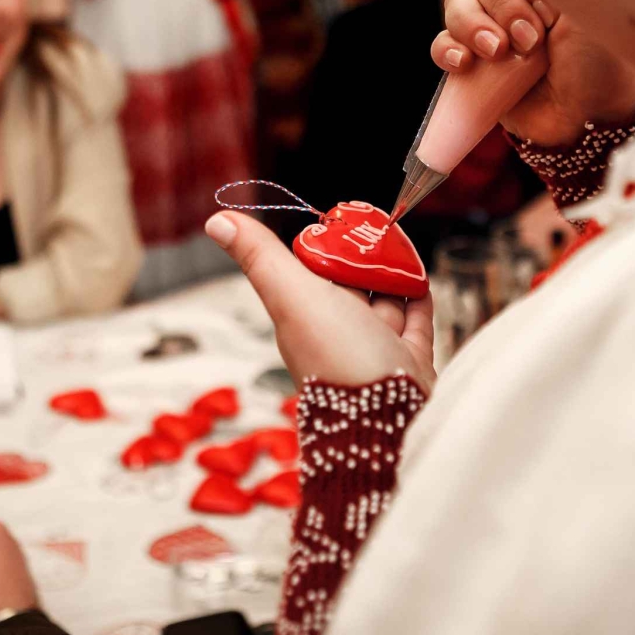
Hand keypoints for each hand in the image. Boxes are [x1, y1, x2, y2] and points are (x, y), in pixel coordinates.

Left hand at [204, 212, 435, 391]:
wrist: (387, 418)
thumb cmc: (337, 356)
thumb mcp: (292, 295)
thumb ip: (260, 255)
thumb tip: (215, 220)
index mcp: (304, 318)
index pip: (311, 271)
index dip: (326, 244)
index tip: (342, 216)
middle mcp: (336, 334)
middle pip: (350, 284)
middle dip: (364, 256)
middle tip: (381, 224)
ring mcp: (373, 349)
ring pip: (383, 300)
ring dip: (392, 273)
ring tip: (402, 246)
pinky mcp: (407, 362)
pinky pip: (414, 323)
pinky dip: (417, 298)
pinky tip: (419, 280)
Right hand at [432, 0, 634, 146]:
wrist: (590, 118)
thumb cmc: (601, 62)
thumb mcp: (587, 6)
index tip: (548, 11)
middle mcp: (514, 0)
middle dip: (501, 5)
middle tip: (531, 39)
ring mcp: (490, 32)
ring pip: (455, 5)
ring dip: (473, 25)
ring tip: (498, 53)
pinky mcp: (473, 66)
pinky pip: (441, 45)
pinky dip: (447, 50)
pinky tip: (466, 64)